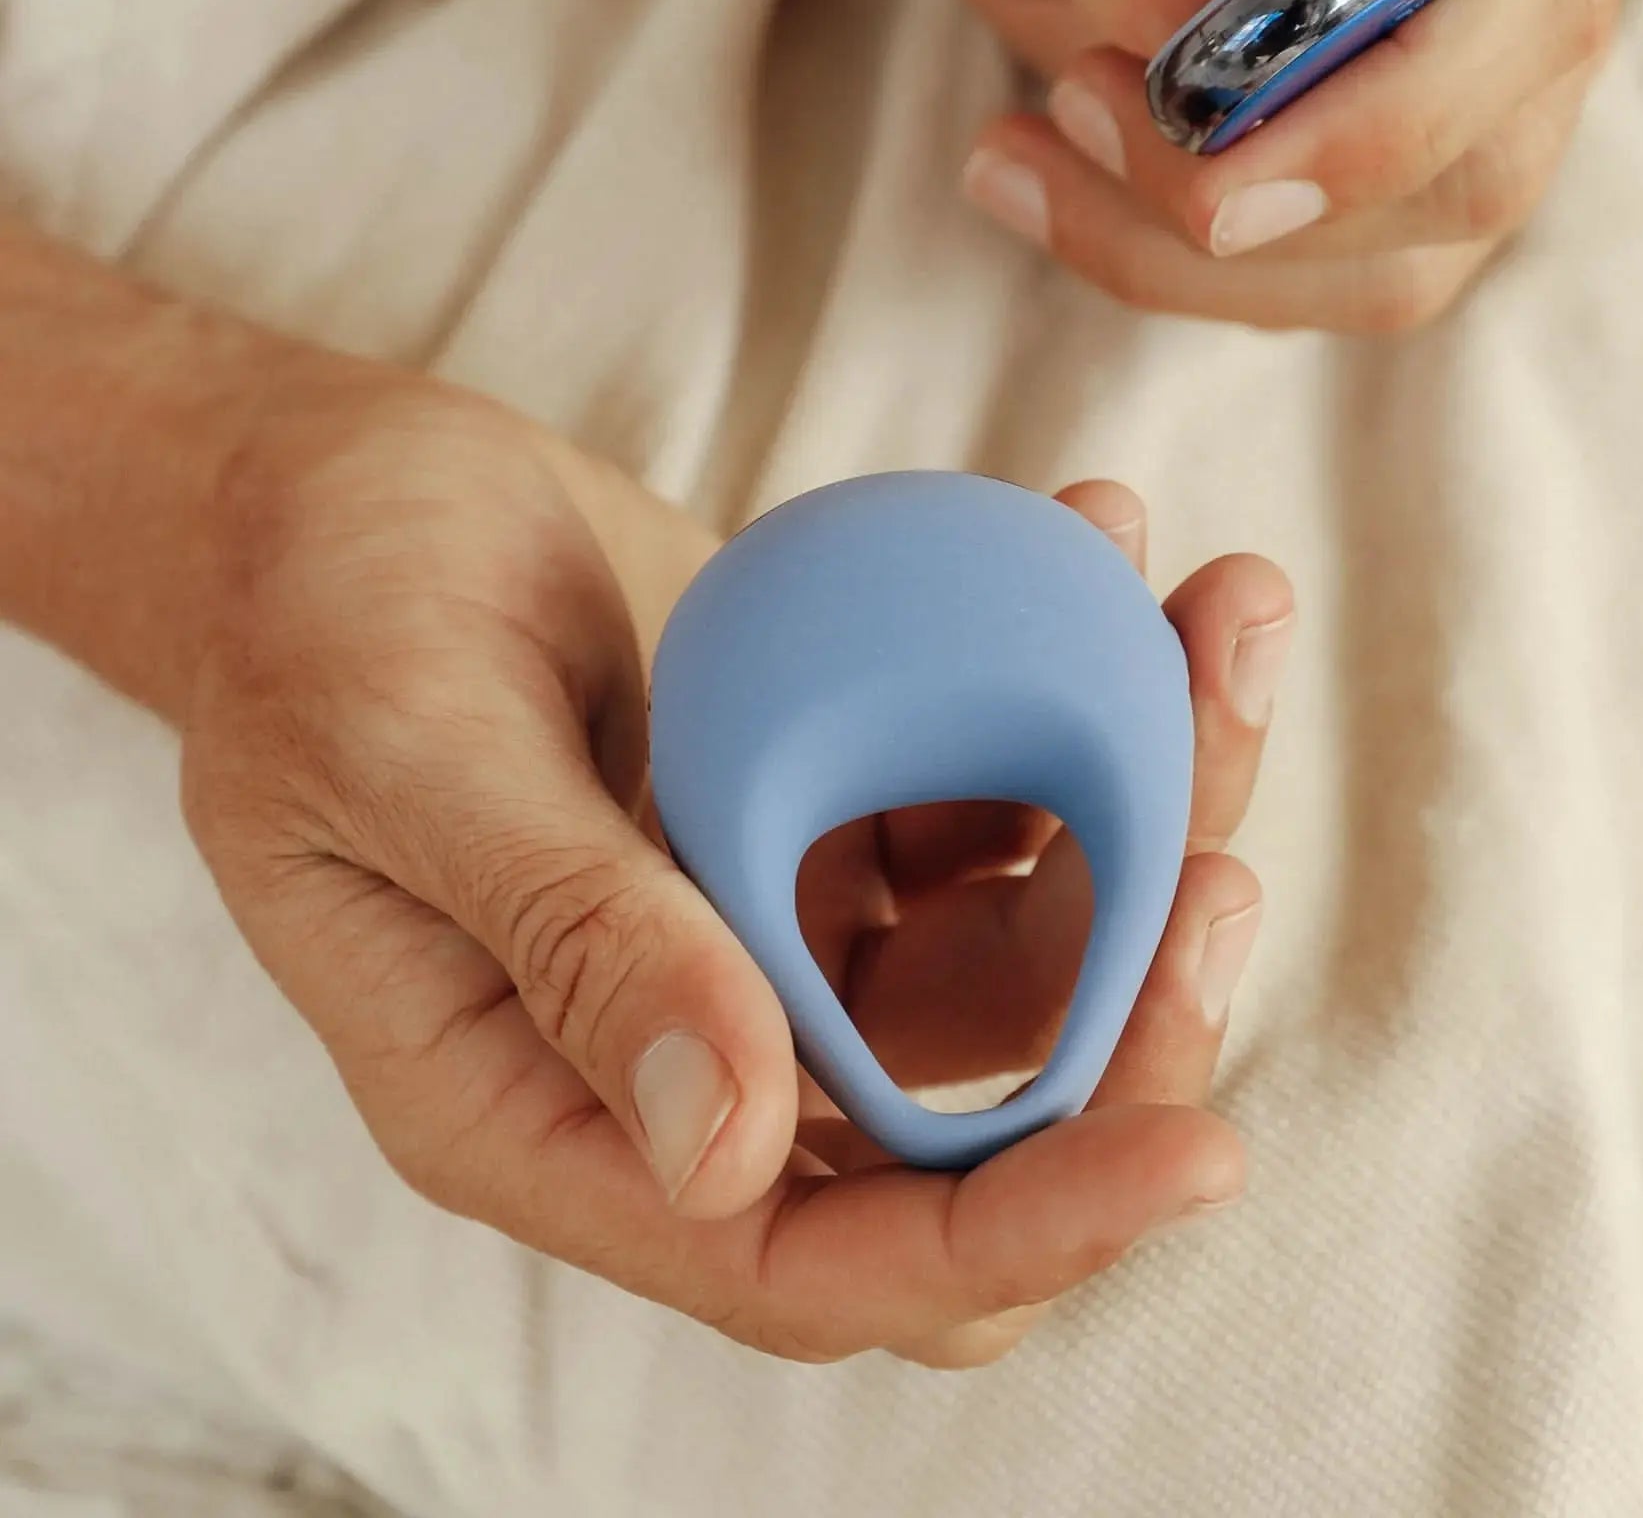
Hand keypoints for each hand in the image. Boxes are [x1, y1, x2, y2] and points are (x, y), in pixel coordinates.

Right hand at [180, 359, 1292, 1364]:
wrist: (326, 491)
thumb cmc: (312, 614)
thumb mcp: (402, 753)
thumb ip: (565, 938)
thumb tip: (731, 1150)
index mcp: (550, 1110)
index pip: (820, 1257)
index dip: (1021, 1233)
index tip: (1200, 1151)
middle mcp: (690, 1046)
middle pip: (975, 1119)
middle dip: (1138, 1012)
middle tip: (1225, 852)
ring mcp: (772, 924)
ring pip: (1026, 949)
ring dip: (1155, 808)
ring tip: (1215, 619)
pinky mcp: (824, 802)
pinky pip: (996, 796)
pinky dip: (1082, 695)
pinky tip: (1109, 546)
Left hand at [855, 0, 1635, 332]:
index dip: (1398, 113)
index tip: (1216, 179)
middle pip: (1483, 160)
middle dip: (1272, 198)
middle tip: (1077, 108)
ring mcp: (1468, 62)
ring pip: (1400, 256)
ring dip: (1196, 251)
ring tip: (1038, 131)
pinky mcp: (1390, 158)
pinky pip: (1318, 276)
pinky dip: (1166, 263)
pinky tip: (1042, 172)